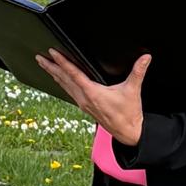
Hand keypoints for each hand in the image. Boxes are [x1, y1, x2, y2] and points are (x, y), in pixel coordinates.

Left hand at [35, 48, 151, 145]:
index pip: (74, 74)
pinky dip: (62, 83)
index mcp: (93, 93)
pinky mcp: (86, 107)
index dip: (62, 62)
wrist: (128, 133)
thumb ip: (138, 72)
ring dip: (54, 75)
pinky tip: (59, 80)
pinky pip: (69, 92)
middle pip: (63, 80)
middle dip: (51, 67)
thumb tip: (145, 57)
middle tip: (39, 57)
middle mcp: (84, 98)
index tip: (52, 53)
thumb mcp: (133, 90)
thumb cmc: (129, 114)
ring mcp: (83, 104)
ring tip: (45, 65)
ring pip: (64, 86)